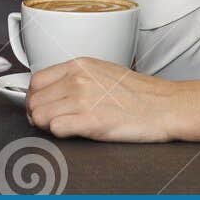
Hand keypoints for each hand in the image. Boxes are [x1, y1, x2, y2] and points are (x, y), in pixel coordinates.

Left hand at [25, 57, 184, 141]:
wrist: (166, 106)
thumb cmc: (139, 92)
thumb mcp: (102, 71)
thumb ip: (75, 77)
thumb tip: (52, 90)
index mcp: (79, 65)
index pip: (36, 81)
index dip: (35, 97)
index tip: (42, 106)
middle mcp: (78, 80)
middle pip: (34, 100)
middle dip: (38, 114)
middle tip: (51, 122)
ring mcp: (83, 100)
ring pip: (40, 115)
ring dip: (47, 126)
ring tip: (63, 127)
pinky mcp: (91, 121)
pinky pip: (56, 128)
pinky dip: (60, 134)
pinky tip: (74, 132)